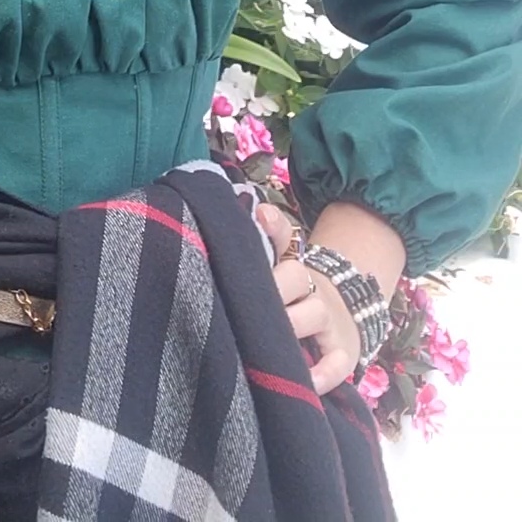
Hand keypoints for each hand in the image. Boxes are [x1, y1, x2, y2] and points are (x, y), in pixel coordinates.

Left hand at [257, 205, 360, 396]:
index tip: (261, 217)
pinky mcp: (342, 352)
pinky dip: (326, 373)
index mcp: (288, 265)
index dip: (273, 228)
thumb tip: (259, 210)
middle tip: (250, 300)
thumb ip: (267, 241)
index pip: (282, 238)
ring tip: (271, 339)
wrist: (340, 314)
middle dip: (274, 285)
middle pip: (294, 275)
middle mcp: (309, 287)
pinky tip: (308, 381)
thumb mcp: (277, 269)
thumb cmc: (289, 296)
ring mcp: (326, 320)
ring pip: (315, 313)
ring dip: (295, 323)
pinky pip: (339, 362)